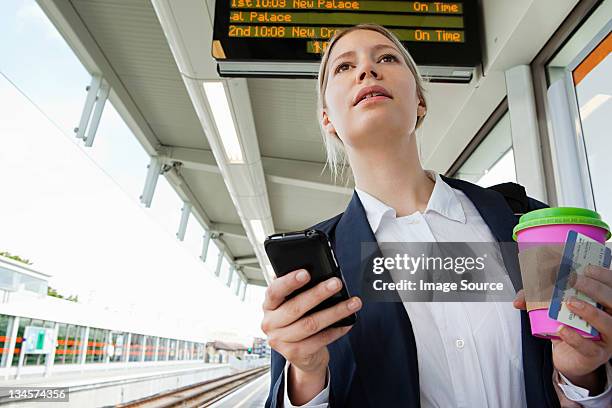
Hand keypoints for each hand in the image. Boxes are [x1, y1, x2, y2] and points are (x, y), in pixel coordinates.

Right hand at [261, 269, 360, 403]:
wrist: (301, 355)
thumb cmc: (299, 321)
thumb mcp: (292, 304)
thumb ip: (298, 291)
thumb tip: (319, 275)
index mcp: (268, 305)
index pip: (274, 291)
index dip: (289, 281)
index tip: (306, 273)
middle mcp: (269, 323)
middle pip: (296, 307)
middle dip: (318, 293)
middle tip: (336, 283)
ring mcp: (280, 341)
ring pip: (311, 324)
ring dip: (335, 312)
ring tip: (352, 303)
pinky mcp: (293, 354)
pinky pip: (319, 340)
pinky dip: (336, 330)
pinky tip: (347, 323)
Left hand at [513, 265, 611, 392]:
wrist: (568, 356)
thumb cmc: (567, 326)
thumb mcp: (552, 308)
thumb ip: (535, 300)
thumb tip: (517, 301)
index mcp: (605, 304)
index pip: (611, 286)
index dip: (603, 275)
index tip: (586, 268)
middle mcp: (611, 319)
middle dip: (595, 288)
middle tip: (574, 280)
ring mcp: (607, 339)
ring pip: (608, 324)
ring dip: (589, 311)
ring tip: (569, 303)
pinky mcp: (596, 354)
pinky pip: (590, 347)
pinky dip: (575, 338)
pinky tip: (562, 329)